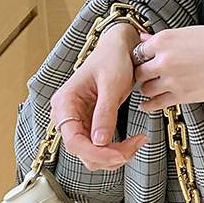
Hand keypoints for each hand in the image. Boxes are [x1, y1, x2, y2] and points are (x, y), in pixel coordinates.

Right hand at [49, 23, 148, 170]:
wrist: (118, 48)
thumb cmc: (112, 58)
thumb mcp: (112, 84)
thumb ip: (105, 112)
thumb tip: (100, 141)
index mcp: (65, 102)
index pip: (73, 140)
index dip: (96, 152)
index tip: (120, 154)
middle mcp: (66, 114)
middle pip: (82, 150)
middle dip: (109, 155)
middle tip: (136, 145)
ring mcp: (77, 120)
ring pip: (91, 153)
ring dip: (114, 155)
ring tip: (138, 142)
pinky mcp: (90, 122)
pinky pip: (99, 145)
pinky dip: (116, 149)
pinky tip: (133, 141)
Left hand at [133, 24, 203, 110]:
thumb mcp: (192, 32)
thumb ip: (166, 39)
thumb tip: (145, 38)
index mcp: (165, 39)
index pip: (139, 50)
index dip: (142, 57)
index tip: (145, 60)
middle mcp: (164, 59)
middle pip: (138, 71)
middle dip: (142, 73)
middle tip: (147, 75)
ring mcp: (172, 79)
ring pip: (144, 88)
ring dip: (147, 88)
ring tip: (151, 88)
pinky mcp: (183, 96)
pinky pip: (155, 104)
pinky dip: (149, 105)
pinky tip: (149, 104)